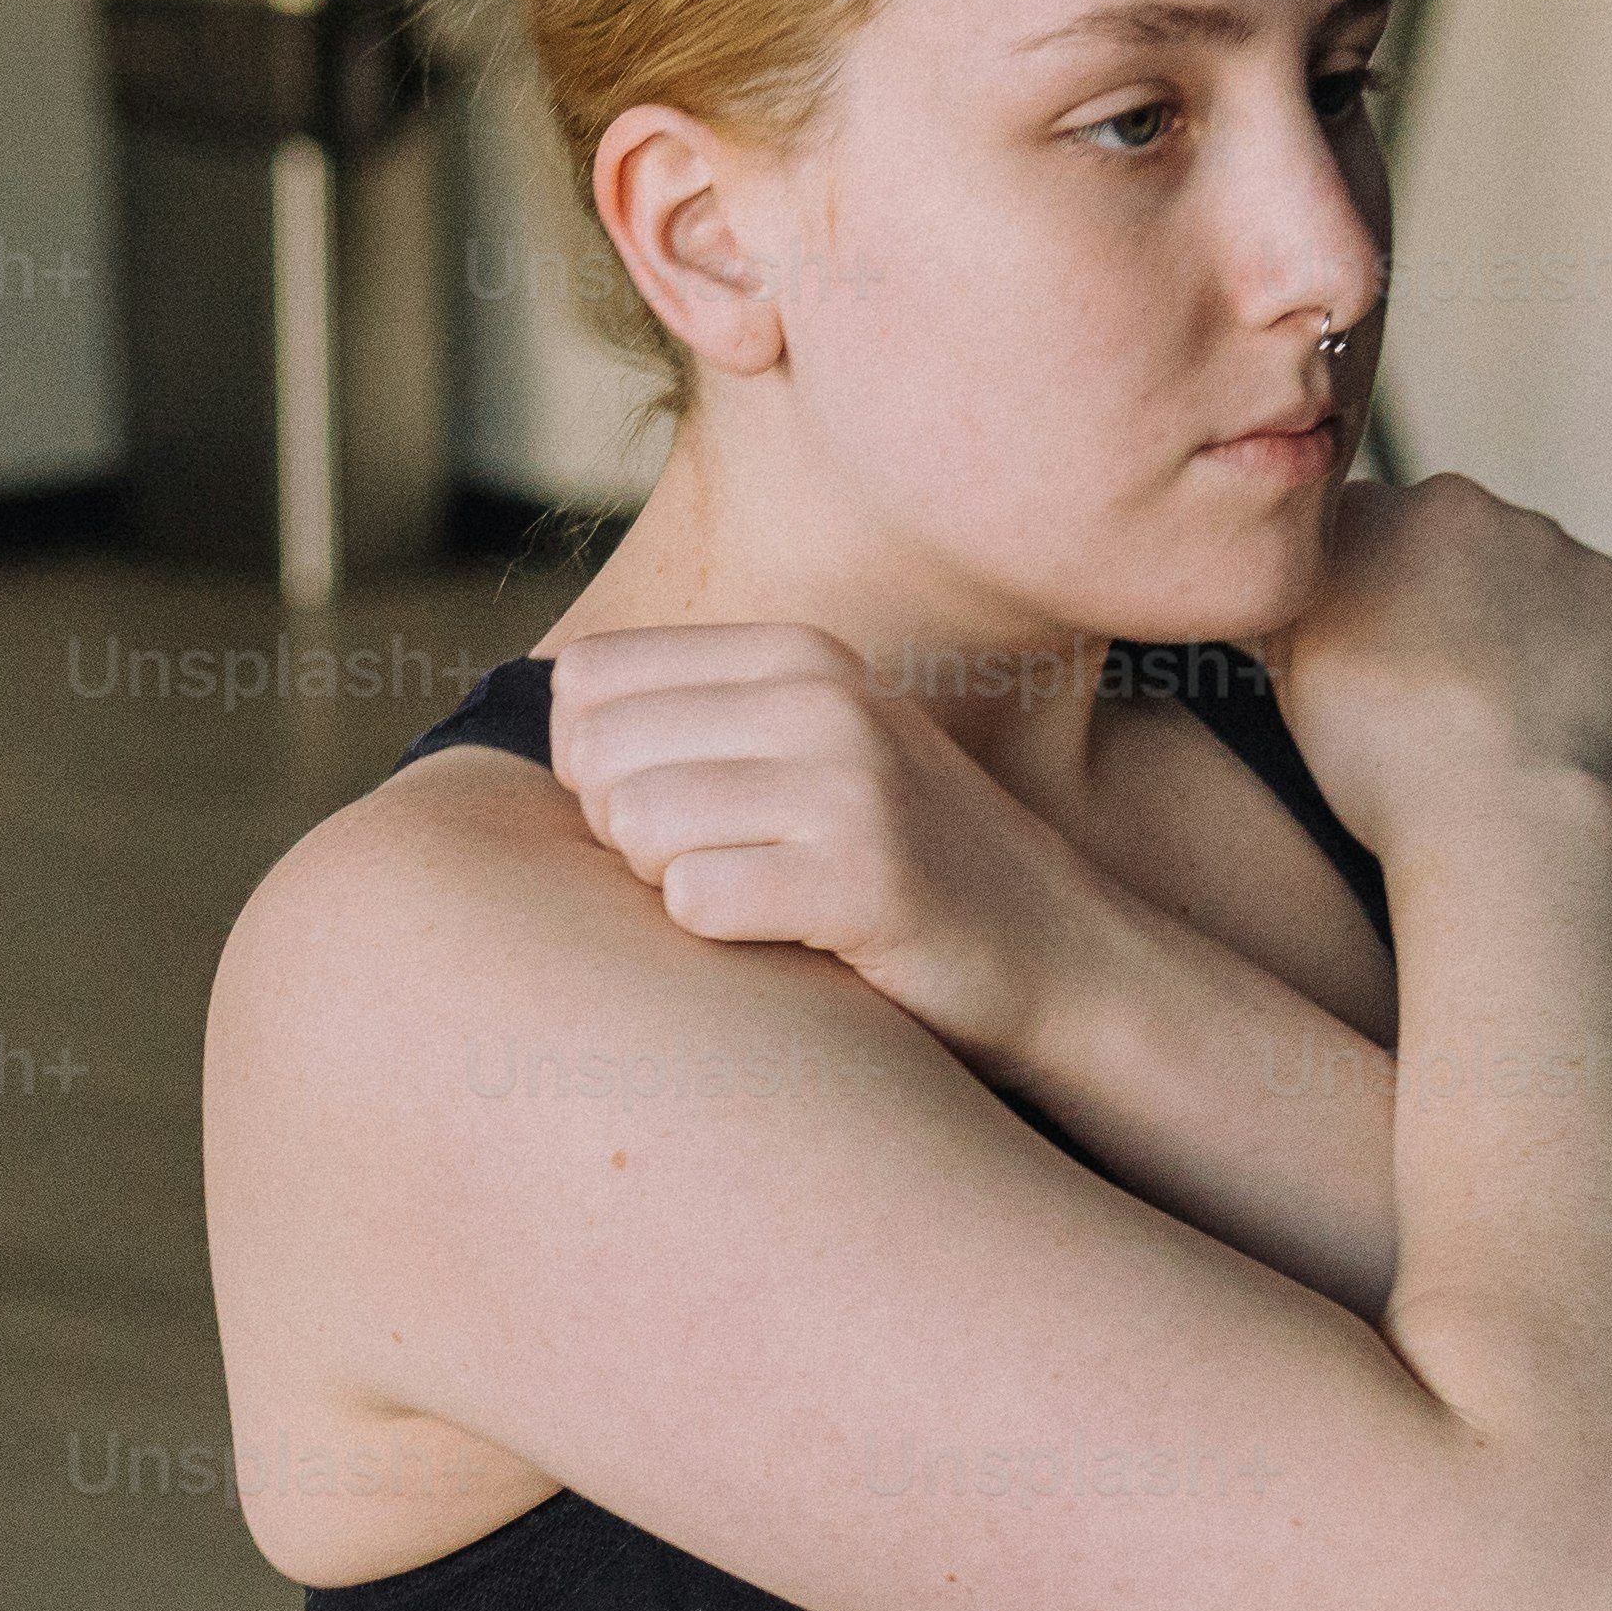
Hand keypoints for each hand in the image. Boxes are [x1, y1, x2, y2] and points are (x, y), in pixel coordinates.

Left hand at [533, 623, 1103, 1053]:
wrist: (1060, 957)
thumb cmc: (900, 868)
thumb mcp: (814, 751)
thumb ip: (701, 718)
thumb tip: (551, 715)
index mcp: (796, 653)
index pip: (585, 680)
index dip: (591, 764)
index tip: (669, 812)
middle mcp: (822, 697)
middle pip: (598, 755)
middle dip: (621, 833)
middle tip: (714, 869)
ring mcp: (849, 783)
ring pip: (634, 826)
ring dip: (670, 887)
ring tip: (760, 899)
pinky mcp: (863, 879)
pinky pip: (693, 900)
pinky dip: (719, 937)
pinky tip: (789, 937)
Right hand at [1266, 471, 1611, 825]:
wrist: (1500, 812)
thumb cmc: (1381, 763)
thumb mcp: (1296, 682)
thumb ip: (1304, 613)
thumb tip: (1315, 601)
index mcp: (1366, 518)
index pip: (1361, 532)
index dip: (1369, 592)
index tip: (1377, 647)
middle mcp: (1456, 505)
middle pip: (1448, 536)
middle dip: (1445, 589)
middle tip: (1440, 676)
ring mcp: (1544, 539)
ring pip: (1522, 568)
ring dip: (1512, 613)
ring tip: (1500, 702)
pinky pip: (1588, 606)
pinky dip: (1575, 645)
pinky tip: (1552, 704)